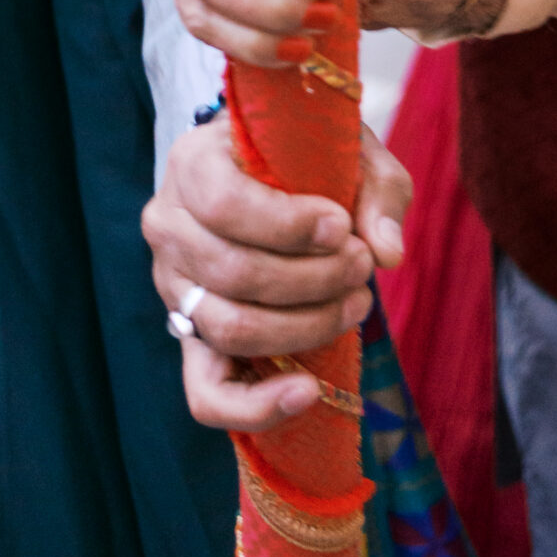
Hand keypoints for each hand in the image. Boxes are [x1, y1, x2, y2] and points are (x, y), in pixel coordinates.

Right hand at [142, 112, 408, 431]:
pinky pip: (207, 394)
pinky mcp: (190, 337)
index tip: (342, 228)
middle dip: (314, 278)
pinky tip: (307, 392)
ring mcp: (173, 287)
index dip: (288, 225)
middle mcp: (168, 225)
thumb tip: (388, 252)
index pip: (225, 204)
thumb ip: (377, 191)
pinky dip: (256, 404)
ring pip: (230, 329)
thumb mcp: (353, 152)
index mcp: (194, 163)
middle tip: (363, 265)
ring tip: (357, 303)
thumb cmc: (315, 158)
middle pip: (234, 273)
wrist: (286, 175)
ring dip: (305, 325)